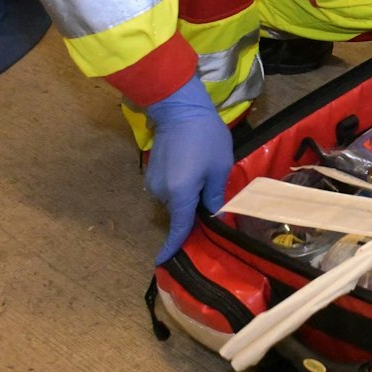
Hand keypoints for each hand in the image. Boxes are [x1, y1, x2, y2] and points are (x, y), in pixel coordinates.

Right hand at [144, 76, 234, 263]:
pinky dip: (180, 186)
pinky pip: (169, 188)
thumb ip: (215, 195)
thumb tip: (214, 216)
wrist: (179, 109)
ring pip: (175, 199)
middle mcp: (162, 192)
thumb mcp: (219, 166)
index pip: (179, 227)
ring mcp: (154, 181)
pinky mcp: (151, 172)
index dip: (174, 246)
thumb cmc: (205, 137)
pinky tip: (192, 168)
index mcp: (180, 194)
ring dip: (188, 195)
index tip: (163, 261)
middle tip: (213, 196)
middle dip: (194, 211)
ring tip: (204, 174)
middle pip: (179, 212)